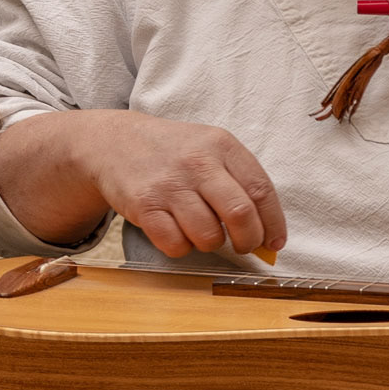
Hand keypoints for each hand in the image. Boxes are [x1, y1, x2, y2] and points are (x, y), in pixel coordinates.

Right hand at [0, 109, 286, 259]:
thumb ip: (241, 183)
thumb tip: (269, 236)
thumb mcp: (211, 148)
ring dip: (212, 244)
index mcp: (222, 145)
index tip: (274, 243)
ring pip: (208, 235)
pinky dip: (183, 248)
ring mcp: (169, 184)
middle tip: (244, 246)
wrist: (114, 141)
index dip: (273, 224)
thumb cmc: (174, 152)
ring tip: (204, 233)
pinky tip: (179, 233)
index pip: (262, 191)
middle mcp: (197, 163)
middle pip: (240, 214)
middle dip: (249, 240)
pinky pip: (175, 244)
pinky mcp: (144, 205)